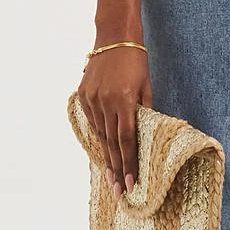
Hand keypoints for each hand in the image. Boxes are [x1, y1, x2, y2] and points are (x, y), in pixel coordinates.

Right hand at [78, 46, 151, 197]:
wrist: (114, 38)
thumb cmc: (137, 62)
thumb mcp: (146, 86)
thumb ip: (145, 111)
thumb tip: (144, 136)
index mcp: (125, 100)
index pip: (127, 140)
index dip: (129, 164)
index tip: (131, 184)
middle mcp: (105, 102)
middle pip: (112, 143)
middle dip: (116, 169)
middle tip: (119, 191)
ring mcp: (92, 99)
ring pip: (100, 135)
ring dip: (106, 157)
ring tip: (111, 177)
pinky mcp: (83, 95)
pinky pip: (92, 122)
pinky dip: (98, 137)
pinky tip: (102, 152)